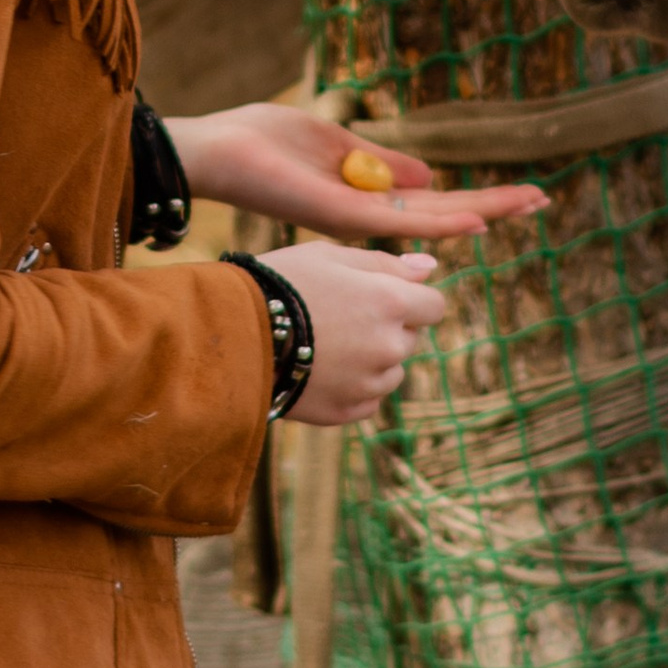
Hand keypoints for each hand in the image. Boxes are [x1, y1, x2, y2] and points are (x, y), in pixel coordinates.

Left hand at [170, 100, 546, 244]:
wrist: (217, 152)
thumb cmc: (262, 142)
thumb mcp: (334, 141)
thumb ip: (380, 159)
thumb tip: (429, 172)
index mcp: (368, 196)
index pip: (435, 202)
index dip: (478, 198)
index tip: (520, 193)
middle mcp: (370, 215)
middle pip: (445, 215)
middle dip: (494, 207)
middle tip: (543, 199)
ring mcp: (360, 220)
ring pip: (435, 220)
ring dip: (483, 210)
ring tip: (530, 202)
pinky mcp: (345, 218)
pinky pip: (402, 220)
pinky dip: (442, 220)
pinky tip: (476, 219)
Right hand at [267, 243, 448, 425]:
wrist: (233, 334)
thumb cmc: (281, 283)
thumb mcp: (331, 256)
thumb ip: (386, 263)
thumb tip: (430, 268)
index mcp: (391, 302)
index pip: (434, 306)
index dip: (410, 298)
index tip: (380, 296)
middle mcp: (389, 346)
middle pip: (411, 338)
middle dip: (387, 327)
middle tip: (340, 317)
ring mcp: (370, 384)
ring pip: (391, 371)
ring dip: (372, 359)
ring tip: (326, 345)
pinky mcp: (348, 411)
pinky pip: (367, 399)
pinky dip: (353, 386)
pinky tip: (320, 369)